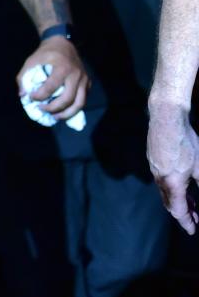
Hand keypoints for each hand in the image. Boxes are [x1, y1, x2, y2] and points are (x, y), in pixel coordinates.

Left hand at [17, 36, 87, 119]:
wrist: (62, 43)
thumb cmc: (46, 53)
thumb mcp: (31, 60)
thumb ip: (24, 77)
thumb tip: (22, 95)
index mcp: (62, 68)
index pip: (51, 87)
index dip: (40, 96)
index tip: (31, 98)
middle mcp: (76, 75)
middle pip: (67, 99)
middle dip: (53, 108)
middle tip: (42, 109)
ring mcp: (84, 80)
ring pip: (79, 104)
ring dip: (66, 114)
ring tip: (54, 117)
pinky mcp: (88, 83)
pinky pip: (83, 100)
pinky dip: (73, 109)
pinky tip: (63, 111)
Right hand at [148, 102, 198, 233]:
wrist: (167, 118)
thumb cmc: (186, 141)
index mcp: (172, 183)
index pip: (178, 210)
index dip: (186, 222)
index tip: (193, 230)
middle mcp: (160, 178)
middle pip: (169, 203)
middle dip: (183, 213)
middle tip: (196, 219)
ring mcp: (154, 168)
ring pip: (165, 191)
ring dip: (178, 200)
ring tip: (192, 204)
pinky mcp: (153, 159)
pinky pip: (162, 180)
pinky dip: (172, 189)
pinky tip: (180, 184)